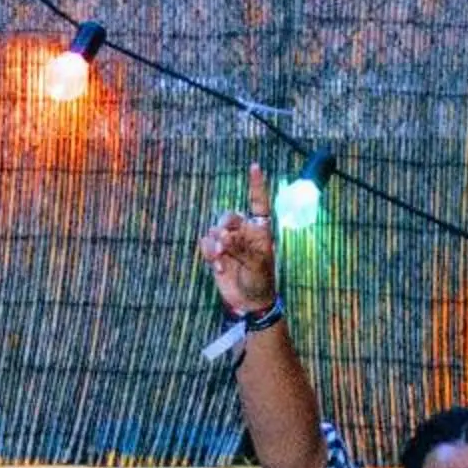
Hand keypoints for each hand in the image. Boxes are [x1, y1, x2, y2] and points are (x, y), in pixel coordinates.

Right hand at [197, 163, 279, 313]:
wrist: (249, 301)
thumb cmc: (261, 280)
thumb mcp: (258, 263)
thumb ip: (242, 246)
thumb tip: (223, 234)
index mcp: (260, 229)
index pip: (259, 202)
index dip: (256, 185)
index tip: (254, 166)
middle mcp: (244, 231)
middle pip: (229, 215)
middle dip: (225, 226)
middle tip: (225, 242)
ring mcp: (229, 242)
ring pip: (214, 230)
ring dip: (215, 243)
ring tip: (221, 258)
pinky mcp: (216, 253)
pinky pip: (206, 243)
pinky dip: (208, 253)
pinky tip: (217, 266)